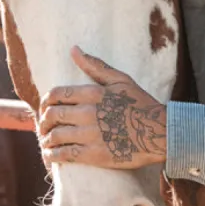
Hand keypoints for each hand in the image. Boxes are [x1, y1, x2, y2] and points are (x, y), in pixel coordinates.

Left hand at [39, 47, 166, 168]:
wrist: (160, 133)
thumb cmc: (141, 104)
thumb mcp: (121, 80)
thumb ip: (95, 66)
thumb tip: (74, 50)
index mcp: (93, 93)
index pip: (56, 94)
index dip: (45, 102)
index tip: (45, 108)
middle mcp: (88, 113)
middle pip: (52, 115)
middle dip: (43, 121)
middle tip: (43, 126)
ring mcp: (91, 135)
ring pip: (55, 136)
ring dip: (46, 139)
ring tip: (46, 142)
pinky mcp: (95, 155)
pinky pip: (64, 155)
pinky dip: (52, 155)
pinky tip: (51, 155)